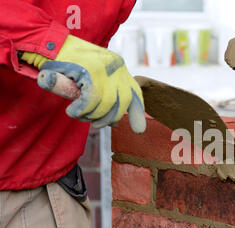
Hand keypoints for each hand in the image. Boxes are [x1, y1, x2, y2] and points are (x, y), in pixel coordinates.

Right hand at [22, 35, 145, 132]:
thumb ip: (106, 94)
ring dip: (92, 115)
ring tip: (80, 115)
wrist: (49, 44)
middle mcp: (116, 66)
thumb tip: (116, 122)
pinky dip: (82, 110)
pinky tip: (73, 111)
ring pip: (107, 103)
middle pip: (123, 101)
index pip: (135, 92)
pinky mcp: (90, 71)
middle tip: (97, 125)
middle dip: (111, 117)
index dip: (137, 112)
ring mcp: (104, 68)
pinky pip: (91, 100)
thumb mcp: (94, 78)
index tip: (139, 130)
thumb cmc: (69, 64)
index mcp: (120, 66)